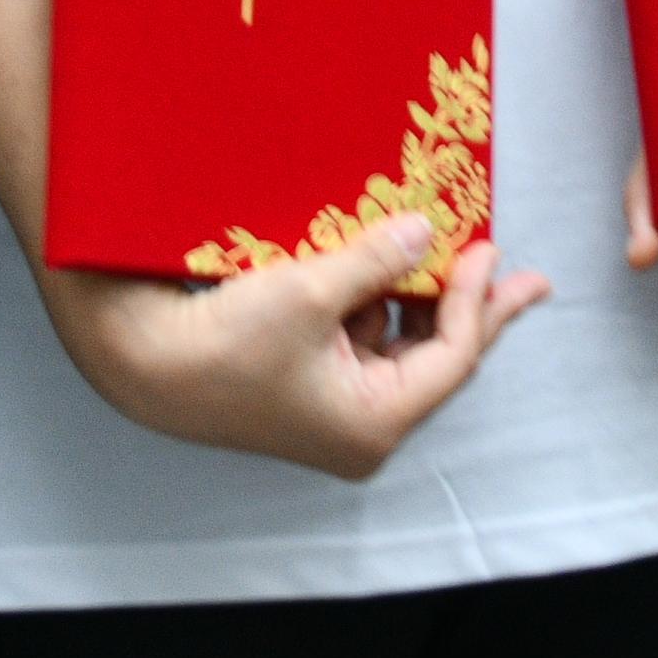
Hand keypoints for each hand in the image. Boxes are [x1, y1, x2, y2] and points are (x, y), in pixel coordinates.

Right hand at [39, 214, 549, 481]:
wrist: (141, 360)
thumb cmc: (223, 341)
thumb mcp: (310, 292)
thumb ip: (377, 261)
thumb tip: (426, 231)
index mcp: (373, 422)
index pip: (451, 357)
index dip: (476, 299)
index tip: (485, 246)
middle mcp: (360, 426)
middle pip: (436, 358)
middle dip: (470, 308)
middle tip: (516, 273)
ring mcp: (333, 409)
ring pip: (400, 346)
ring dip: (420, 299)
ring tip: (448, 251)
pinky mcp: (307, 386)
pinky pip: (363, 341)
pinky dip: (378, 303)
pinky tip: (384, 264)